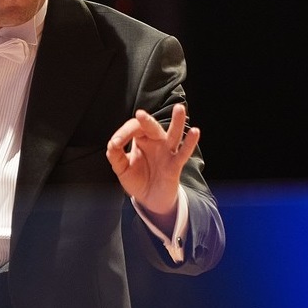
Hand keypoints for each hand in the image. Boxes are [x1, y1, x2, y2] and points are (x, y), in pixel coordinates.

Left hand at [105, 104, 198, 231]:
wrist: (149, 199)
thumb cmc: (137, 180)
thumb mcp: (121, 168)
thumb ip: (115, 155)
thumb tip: (113, 143)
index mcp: (141, 140)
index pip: (134, 128)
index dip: (124, 133)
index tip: (116, 143)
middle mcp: (156, 143)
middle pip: (152, 127)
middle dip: (146, 121)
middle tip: (140, 114)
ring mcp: (167, 152)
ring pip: (174, 134)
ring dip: (177, 122)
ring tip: (179, 108)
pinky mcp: (175, 165)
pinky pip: (183, 153)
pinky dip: (189, 143)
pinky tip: (195, 132)